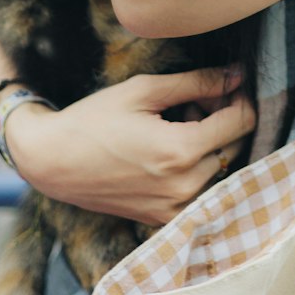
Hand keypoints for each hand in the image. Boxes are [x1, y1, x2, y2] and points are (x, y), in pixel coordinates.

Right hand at [4, 66, 256, 226]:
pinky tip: (172, 152)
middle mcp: (185, 186)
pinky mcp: (164, 219)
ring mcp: (175, 208)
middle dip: (223, 118)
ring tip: (179, 125)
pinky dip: (198, 169)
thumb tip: (237, 75)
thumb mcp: (144, 90)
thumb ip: (196, 82)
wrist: (53, 162)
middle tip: (194, 101)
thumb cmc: (94, 120)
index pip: (242, 121)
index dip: (240, 97)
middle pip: (234, 145)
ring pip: (221, 168)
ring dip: (211, 144)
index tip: (227, 83)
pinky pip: (201, 191)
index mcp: (182, 151)